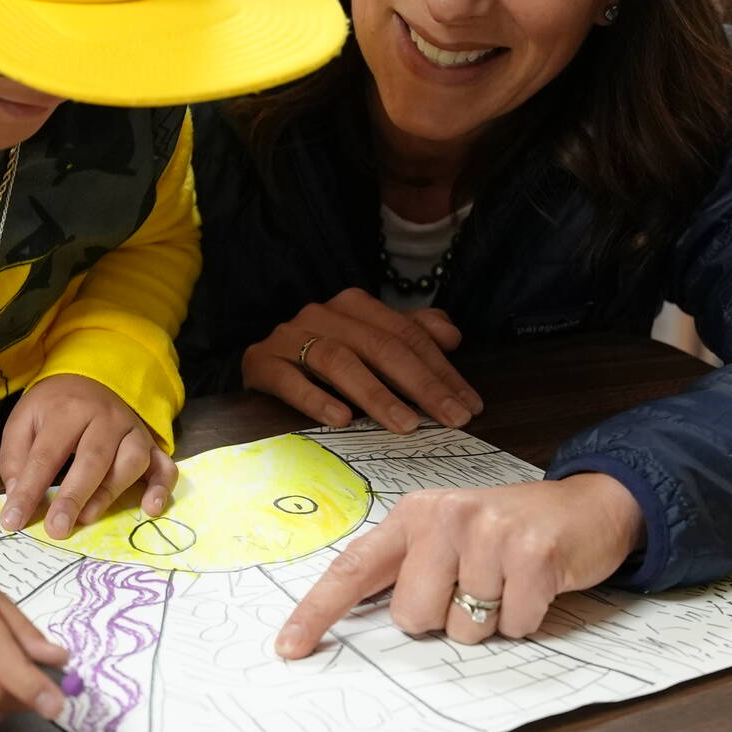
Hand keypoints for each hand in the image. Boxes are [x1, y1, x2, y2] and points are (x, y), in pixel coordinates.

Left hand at [0, 374, 178, 537]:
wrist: (90, 377)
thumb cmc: (53, 407)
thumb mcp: (24, 421)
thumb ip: (15, 458)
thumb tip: (18, 498)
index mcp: (67, 410)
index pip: (46, 455)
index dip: (30, 490)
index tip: (14, 520)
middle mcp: (105, 418)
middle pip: (92, 459)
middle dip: (73, 497)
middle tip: (56, 529)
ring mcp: (133, 430)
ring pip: (131, 462)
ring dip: (110, 493)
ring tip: (88, 518)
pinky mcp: (151, 444)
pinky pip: (164, 466)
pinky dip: (162, 488)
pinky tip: (151, 509)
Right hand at [240, 287, 482, 433]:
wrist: (261, 363)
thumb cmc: (325, 357)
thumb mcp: (371, 342)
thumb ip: (411, 334)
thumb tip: (453, 335)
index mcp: (355, 305)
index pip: (407, 335)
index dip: (442, 370)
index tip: (470, 405)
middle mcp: (322, 314)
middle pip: (380, 347)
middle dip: (421, 385)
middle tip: (452, 420)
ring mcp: (290, 337)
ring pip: (338, 360)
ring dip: (376, 395)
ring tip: (406, 425)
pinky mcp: (262, 362)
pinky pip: (289, 379)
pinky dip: (316, 398)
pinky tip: (341, 420)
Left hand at [273, 474, 645, 657]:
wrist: (588, 508)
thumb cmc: (510, 533)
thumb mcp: (450, 537)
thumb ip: (409, 571)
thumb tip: (369, 622)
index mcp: (414, 515)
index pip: (354, 568)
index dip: (318, 611)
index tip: (289, 648)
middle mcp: (445, 516)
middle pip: (412, 618)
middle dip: (445, 618)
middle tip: (478, 584)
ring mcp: (489, 531)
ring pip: (463, 630)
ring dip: (491, 621)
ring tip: (510, 582)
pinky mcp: (533, 553)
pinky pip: (514, 626)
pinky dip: (528, 620)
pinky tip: (538, 586)